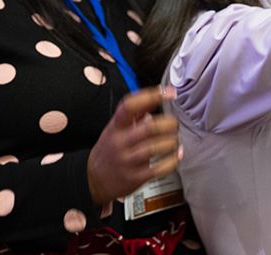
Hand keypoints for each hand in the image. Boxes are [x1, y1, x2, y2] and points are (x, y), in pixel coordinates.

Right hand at [87, 86, 181, 204]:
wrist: (93, 179)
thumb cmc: (110, 149)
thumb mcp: (116, 128)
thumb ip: (136, 113)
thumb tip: (156, 95)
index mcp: (116, 126)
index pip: (131, 106)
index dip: (151, 96)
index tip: (170, 92)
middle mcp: (120, 142)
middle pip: (149, 128)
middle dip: (169, 124)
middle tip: (174, 124)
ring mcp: (127, 161)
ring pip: (156, 147)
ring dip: (172, 142)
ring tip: (174, 140)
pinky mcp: (135, 177)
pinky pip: (159, 168)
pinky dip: (172, 160)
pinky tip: (176, 155)